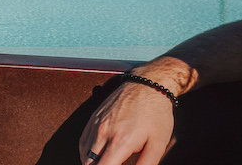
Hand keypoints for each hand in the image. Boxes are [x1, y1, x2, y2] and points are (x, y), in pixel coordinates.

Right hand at [79, 57, 193, 164]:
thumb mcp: (159, 144)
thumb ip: (146, 164)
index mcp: (120, 141)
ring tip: (106, 164)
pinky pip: (83, 141)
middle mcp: (103, 133)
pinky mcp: (93, 118)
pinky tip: (96, 157)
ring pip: (84, 154)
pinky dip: (86, 153)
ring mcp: (96, 124)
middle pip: (90, 164)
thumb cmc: (156, 114)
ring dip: (91, 164)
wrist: (147, 85)